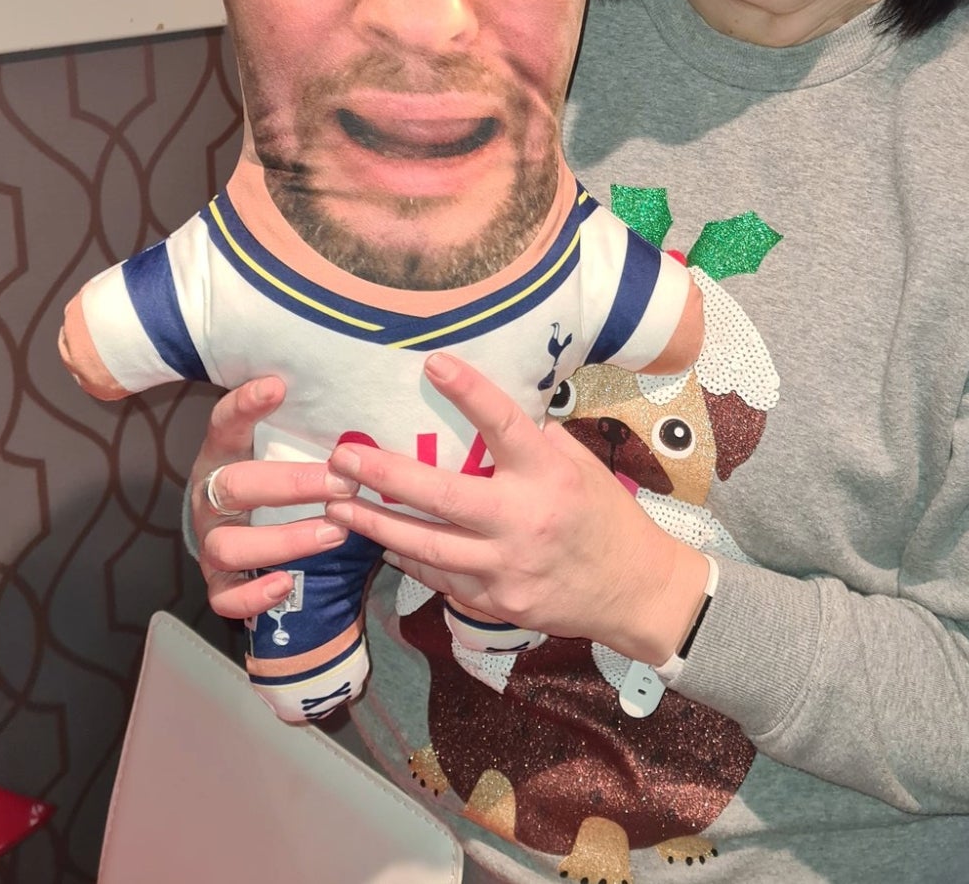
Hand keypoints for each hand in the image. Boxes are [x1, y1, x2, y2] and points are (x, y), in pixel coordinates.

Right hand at [190, 376, 359, 620]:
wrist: (249, 531)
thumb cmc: (283, 480)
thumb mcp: (289, 448)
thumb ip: (311, 429)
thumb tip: (367, 404)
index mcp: (225, 455)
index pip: (225, 423)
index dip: (244, 405)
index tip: (278, 387)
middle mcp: (212, 498)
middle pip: (234, 486)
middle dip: (291, 484)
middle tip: (342, 483)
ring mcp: (212, 541)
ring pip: (228, 546)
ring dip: (284, 541)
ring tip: (334, 533)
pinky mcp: (217, 581)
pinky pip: (224, 597)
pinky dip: (252, 596)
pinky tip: (286, 585)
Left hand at [322, 353, 709, 665]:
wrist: (632, 590)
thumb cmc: (606, 516)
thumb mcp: (582, 467)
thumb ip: (537, 442)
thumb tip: (493, 414)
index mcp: (549, 475)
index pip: (504, 424)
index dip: (469, 392)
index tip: (434, 364)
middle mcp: (524, 519)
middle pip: (442, 496)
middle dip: (385, 475)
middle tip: (341, 458)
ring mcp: (507, 567)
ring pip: (426, 545)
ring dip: (375, 525)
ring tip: (336, 507)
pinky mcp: (496, 603)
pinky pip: (442, 577)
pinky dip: (409, 558)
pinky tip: (382, 541)